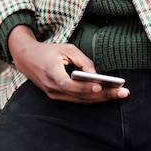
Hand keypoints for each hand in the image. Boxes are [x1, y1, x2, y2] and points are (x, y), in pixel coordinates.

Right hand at [8, 25, 129, 102]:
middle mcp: (52, 88)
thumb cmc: (49, 51)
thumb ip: (83, 61)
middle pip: (80, 96)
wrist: (27, 58)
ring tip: (121, 94)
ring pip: (81, 101)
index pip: (69, 84)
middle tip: (124, 92)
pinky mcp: (57, 97)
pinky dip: (93, 98)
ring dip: (101, 99)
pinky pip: (77, 100)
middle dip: (104, 95)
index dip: (84, 87)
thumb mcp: (66, 49)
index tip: (101, 86)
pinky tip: (108, 95)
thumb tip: (97, 76)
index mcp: (52, 73)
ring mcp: (54, 95)